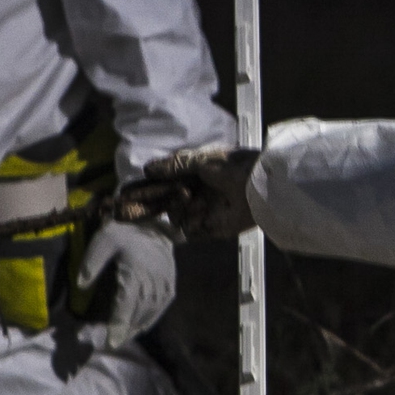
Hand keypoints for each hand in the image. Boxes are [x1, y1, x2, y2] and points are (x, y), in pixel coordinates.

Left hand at [77, 220, 176, 348]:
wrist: (156, 230)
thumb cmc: (127, 235)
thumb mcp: (104, 239)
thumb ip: (92, 262)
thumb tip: (81, 286)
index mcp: (135, 271)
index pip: (126, 304)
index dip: (118, 324)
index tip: (111, 342)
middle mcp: (152, 282)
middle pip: (137, 313)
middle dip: (123, 330)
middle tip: (109, 344)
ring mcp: (164, 286)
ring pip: (149, 313)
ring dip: (135, 328)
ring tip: (122, 338)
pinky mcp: (170, 288)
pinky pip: (160, 309)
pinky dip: (149, 321)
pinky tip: (139, 328)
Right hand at [145, 146, 260, 239]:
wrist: (258, 186)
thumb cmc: (233, 168)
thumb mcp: (201, 160)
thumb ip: (175, 165)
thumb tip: (147, 169)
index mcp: (196, 177)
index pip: (167, 186)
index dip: (153, 189)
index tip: (135, 191)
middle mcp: (198, 195)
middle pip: (168, 205)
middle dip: (164, 203)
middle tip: (172, 198)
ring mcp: (205, 212)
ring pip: (177, 219)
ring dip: (182, 212)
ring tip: (198, 203)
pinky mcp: (214, 229)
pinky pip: (191, 233)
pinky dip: (192, 225)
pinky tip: (202, 216)